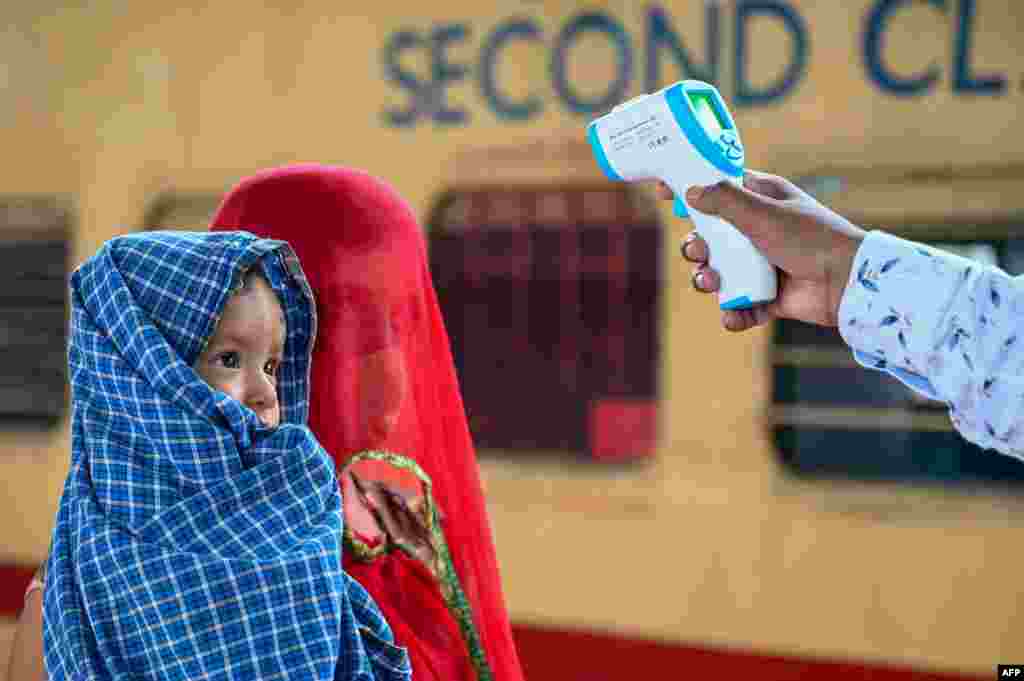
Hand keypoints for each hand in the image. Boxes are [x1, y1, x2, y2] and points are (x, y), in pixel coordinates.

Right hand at [661, 170, 865, 331]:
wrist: (845, 283)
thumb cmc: (810, 238)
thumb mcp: (763, 212)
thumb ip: (724, 200)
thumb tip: (690, 192)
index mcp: (759, 200)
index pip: (718, 188)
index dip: (691, 189)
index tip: (664, 193)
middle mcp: (757, 231)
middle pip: (708, 236)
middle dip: (696, 247)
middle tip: (700, 252)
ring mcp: (760, 265)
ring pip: (717, 272)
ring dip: (706, 280)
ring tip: (713, 283)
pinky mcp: (766, 296)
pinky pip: (737, 306)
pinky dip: (732, 313)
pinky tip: (734, 313)